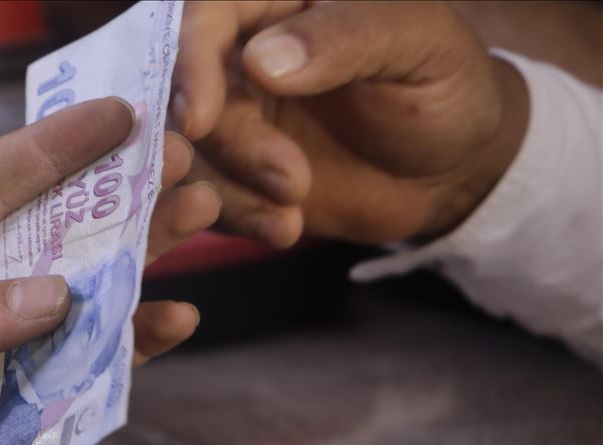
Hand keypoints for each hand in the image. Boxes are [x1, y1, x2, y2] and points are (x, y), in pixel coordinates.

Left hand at [0, 98, 219, 444]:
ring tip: (198, 212)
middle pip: (46, 225)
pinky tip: (175, 319)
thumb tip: (57, 294)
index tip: (115, 116)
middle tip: (177, 157)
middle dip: (111, 189)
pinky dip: (134, 340)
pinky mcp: (22, 400)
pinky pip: (89, 359)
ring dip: (137, 251)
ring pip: (80, 284)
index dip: (50, 147)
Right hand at [172, 1, 528, 246]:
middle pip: (185, 92)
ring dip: (230, 187)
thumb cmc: (446, 88)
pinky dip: (236, 216)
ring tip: (294, 209)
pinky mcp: (233, 173)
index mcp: (277, 1)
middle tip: (292, 181)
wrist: (454, 172)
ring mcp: (233, 116)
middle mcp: (241, 52)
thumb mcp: (419, 45)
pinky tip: (286, 227)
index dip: (191, 63)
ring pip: (185, 149)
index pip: (206, 15)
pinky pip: (202, 194)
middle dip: (231, 144)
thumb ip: (346, 39)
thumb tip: (259, 61)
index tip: (201, 119)